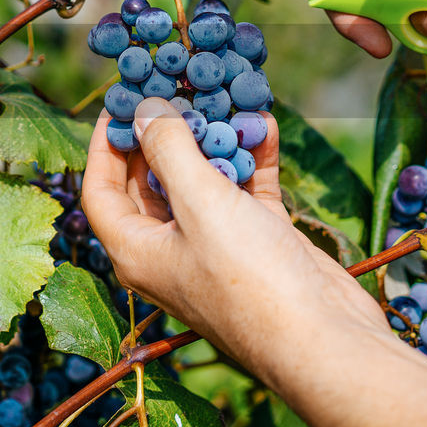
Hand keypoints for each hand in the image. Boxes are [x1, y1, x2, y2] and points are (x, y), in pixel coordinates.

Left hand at [81, 98, 384, 385]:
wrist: (326, 341)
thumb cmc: (250, 280)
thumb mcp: (200, 205)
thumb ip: (170, 151)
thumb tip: (147, 109)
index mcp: (137, 252)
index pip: (99, 190)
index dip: (104, 143)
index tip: (121, 100)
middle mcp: (170, 250)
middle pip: (151, 181)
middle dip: (163, 133)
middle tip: (173, 86)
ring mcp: (216, 246)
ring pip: (204, 181)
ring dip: (212, 140)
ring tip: (218, 94)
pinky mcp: (260, 242)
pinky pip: (248, 190)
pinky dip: (253, 158)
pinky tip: (262, 122)